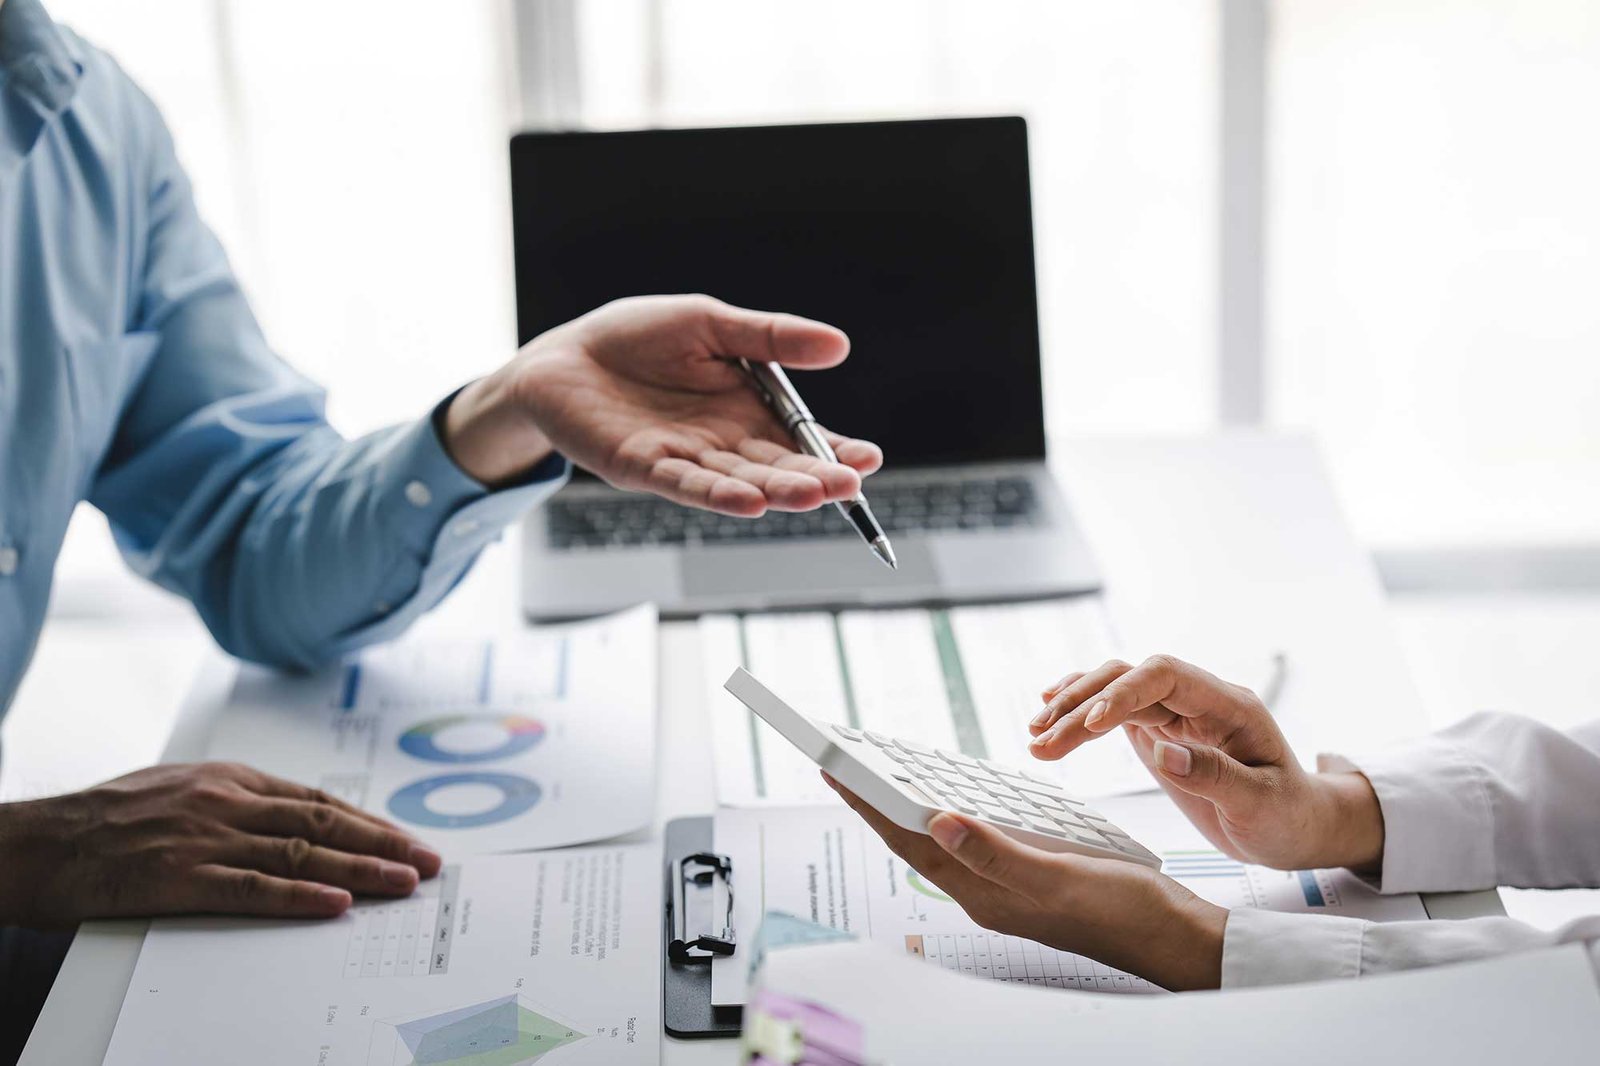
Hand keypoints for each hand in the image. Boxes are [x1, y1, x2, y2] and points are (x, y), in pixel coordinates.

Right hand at [0, 763, 441, 927]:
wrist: (38, 842)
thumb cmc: (106, 819)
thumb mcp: (180, 789)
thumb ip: (236, 801)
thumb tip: (290, 820)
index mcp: (230, 779)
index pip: (318, 802)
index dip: (369, 822)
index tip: (407, 840)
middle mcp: (227, 802)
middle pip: (324, 824)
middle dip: (384, 843)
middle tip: (428, 861)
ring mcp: (205, 838)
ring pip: (301, 853)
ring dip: (361, 869)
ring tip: (404, 882)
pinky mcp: (179, 877)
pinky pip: (252, 888)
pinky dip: (300, 896)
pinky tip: (338, 904)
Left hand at [441, 295, 882, 512]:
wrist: (563, 355)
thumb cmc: (636, 338)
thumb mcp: (710, 323)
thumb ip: (770, 337)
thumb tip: (839, 344)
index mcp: (746, 409)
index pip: (800, 438)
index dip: (835, 449)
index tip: (868, 458)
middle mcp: (722, 441)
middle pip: (776, 467)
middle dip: (814, 477)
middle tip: (849, 486)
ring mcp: (685, 458)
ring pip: (739, 481)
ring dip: (777, 491)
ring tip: (814, 496)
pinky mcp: (643, 467)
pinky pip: (686, 484)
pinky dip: (719, 494)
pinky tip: (750, 503)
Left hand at [825, 774, 1225, 990]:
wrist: (1170, 933)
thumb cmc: (1121, 910)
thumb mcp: (1057, 877)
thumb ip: (997, 853)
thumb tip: (939, 823)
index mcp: (984, 891)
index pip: (909, 840)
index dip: (869, 803)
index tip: (834, 769)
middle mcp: (987, 889)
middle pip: (917, 838)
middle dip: (878, 801)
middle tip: (845, 765)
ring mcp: (1007, 883)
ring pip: (944, 837)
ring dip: (912, 805)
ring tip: (883, 776)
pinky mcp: (1029, 874)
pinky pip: (978, 838)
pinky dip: (957, 811)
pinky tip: (960, 796)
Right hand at [1027, 655, 1383, 871]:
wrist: (1295, 825)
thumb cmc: (1289, 815)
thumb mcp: (1262, 804)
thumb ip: (1215, 775)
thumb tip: (1162, 751)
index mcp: (1228, 705)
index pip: (1164, 676)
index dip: (1122, 693)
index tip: (1091, 724)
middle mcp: (1197, 699)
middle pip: (1127, 678)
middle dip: (1081, 705)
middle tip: (1043, 742)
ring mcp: (1174, 713)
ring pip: (1112, 690)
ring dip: (1070, 709)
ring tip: (1035, 738)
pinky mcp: (1158, 731)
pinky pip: (1112, 708)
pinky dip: (1078, 710)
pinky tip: (1048, 716)